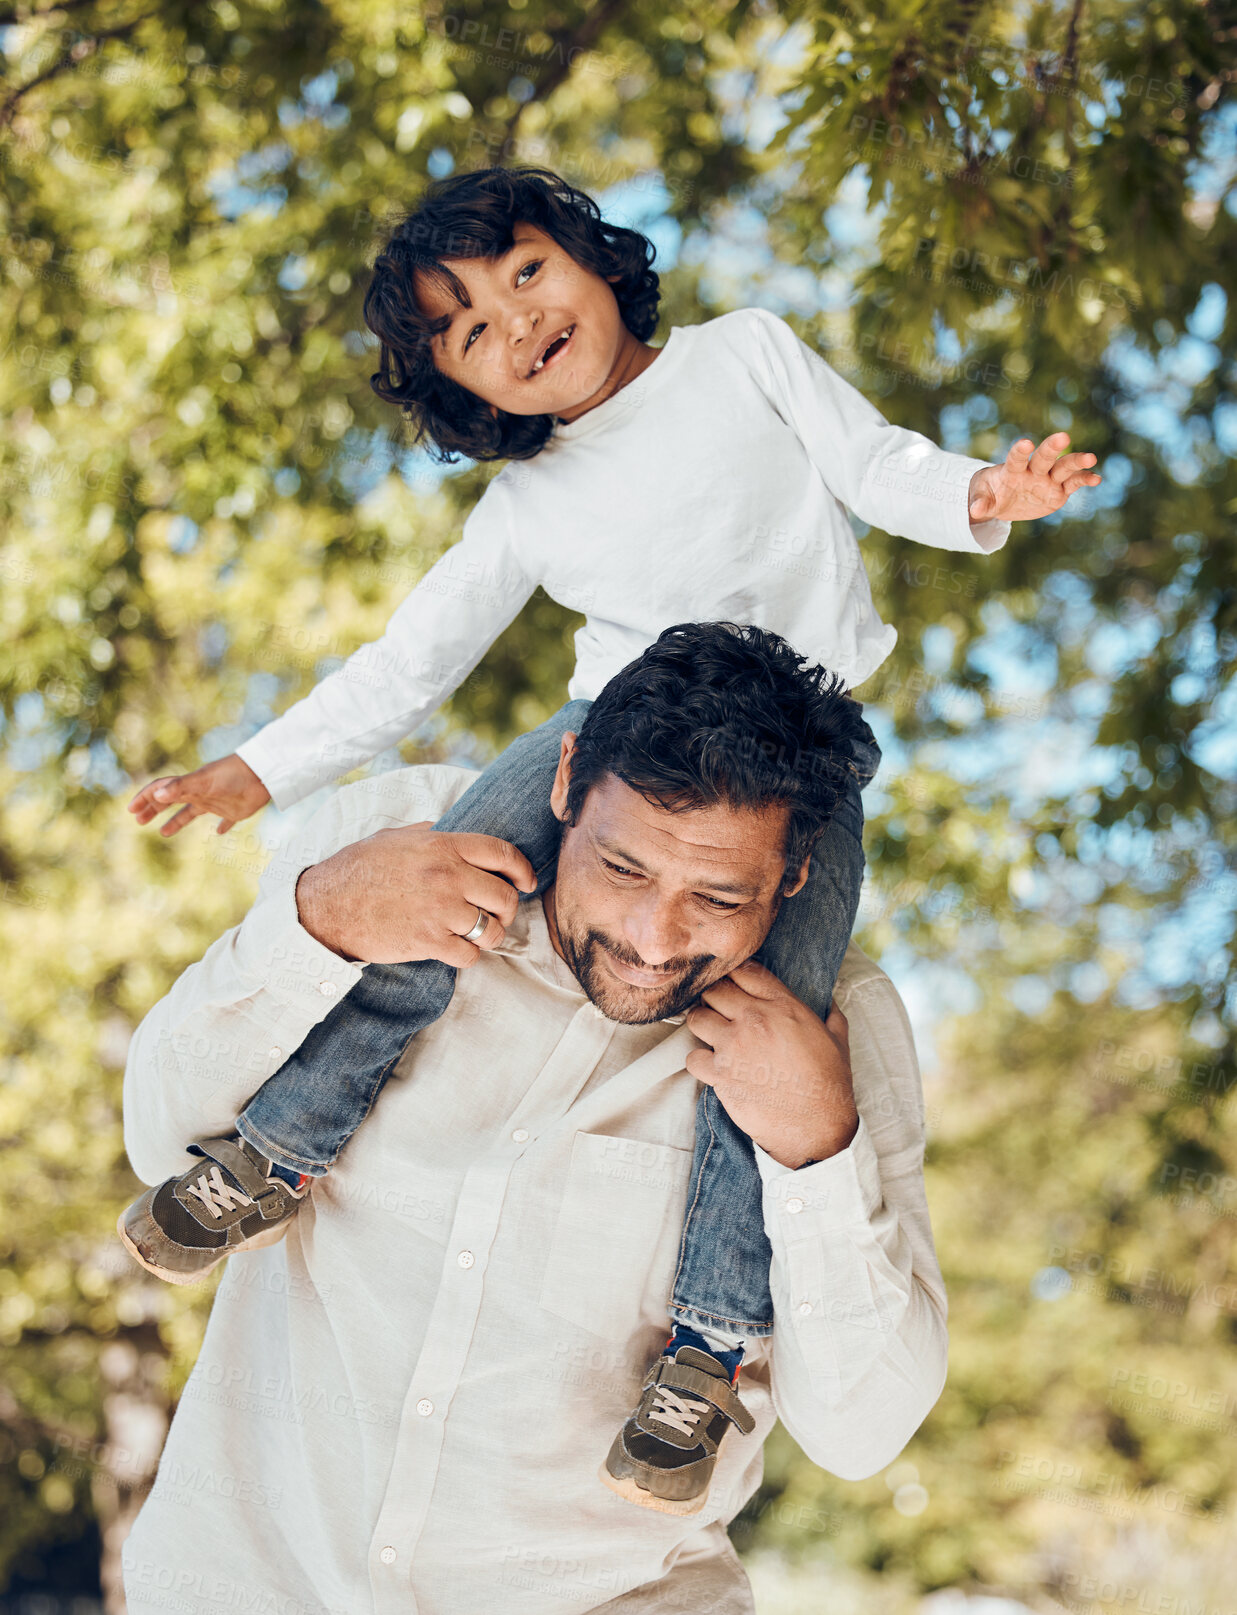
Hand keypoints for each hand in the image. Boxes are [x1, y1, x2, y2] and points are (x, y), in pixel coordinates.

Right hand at [128, 753, 270, 836]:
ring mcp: (216, 801)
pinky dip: (221, 826)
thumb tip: (157, 794)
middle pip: (171, 801)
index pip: (161, 791)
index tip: (131, 810)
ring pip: (191, 812)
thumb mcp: (204, 781)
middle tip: (139, 820)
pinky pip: (225, 820)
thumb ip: (181, 787)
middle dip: (154, 809)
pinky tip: (218, 832)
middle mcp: (200, 793)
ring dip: (176, 821)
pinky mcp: (234, 810)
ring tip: (164, 832)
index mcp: (190, 785)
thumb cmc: (232, 774)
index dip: (146, 798)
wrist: (263, 774)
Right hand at [295, 822, 538, 966]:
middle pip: (504, 896)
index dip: (522, 869)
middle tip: (498, 914)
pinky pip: (470, 955)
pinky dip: (468, 956)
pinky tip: (456, 950)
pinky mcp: (429, 942)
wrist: (325, 906)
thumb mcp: (392, 837)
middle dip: (507, 908)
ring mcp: (440, 910)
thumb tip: (443, 826)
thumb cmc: (356, 869)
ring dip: (490, 935)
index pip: (502, 853)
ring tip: (478, 935)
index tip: (526, 881)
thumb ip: (425, 832)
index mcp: (442, 845)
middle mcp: (448, 875)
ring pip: (492, 929)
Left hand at [684, 960, 857, 1169]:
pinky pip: (691, 1057)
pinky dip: (699, 1062)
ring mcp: (734, 1046)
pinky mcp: (720, 1075)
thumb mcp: (839, 1041)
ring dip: (703, 1025)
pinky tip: (713, 1067)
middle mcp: (755, 1020)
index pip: (745, 970)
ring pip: (696, 1017)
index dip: (736, 975)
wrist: (818, 1128)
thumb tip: (828, 998)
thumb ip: (830, 1013)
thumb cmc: (830, 1086)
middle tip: (722, 1013)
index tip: (735, 985)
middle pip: (715, 989)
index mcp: (784, 1006)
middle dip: (716, 998)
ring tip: (714, 1037)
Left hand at [967, 432, 1100, 523]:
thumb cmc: (990, 493)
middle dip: (1052, 448)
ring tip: (1090, 458)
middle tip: (1063, 437)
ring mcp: (1048, 479)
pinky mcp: (1059, 491)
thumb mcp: (982, 499)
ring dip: (1076, 462)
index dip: (1020, 451)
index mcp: (1012, 470)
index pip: (1016, 458)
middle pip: (1044, 457)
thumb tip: (975, 510)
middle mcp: (1033, 471)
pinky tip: (1096, 478)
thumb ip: (981, 503)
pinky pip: (1073, 484)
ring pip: (1064, 468)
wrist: (1004, 500)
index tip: (1026, 443)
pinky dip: (1085, 480)